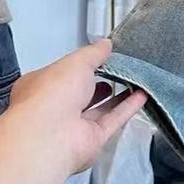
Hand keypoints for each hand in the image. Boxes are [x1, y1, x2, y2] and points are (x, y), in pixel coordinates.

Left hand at [9, 39, 146, 174]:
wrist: (49, 136)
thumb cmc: (50, 95)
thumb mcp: (76, 62)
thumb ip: (94, 53)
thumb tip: (105, 44)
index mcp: (42, 86)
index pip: (63, 73)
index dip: (81, 64)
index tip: (99, 55)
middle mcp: (55, 108)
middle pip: (81, 93)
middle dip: (98, 82)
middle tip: (118, 69)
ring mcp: (72, 126)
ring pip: (99, 109)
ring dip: (116, 96)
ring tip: (133, 81)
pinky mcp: (91, 139)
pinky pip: (113, 120)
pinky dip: (127, 108)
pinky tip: (141, 96)